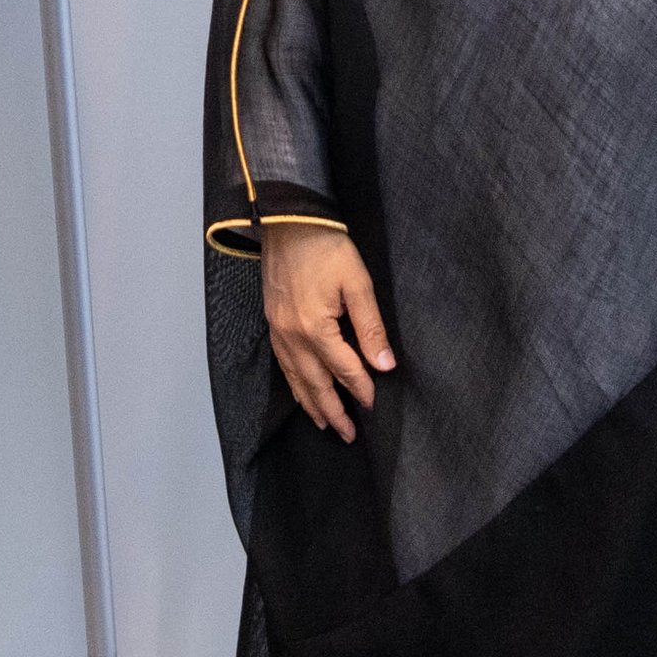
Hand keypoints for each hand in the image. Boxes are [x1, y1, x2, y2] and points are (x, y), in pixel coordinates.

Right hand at [261, 222, 395, 440]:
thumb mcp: (358, 283)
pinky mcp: (272, 321)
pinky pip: (282, 363)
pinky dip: (293, 383)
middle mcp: (292, 335)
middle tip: (347, 435)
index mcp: (315, 328)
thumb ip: (371, 327)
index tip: (372, 406)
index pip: (344, 369)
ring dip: (310, 403)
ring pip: (295, 378)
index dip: (360, 389)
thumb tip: (384, 365)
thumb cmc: (327, 247)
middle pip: (315, 383)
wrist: (289, 221)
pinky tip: (301, 389)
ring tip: (323, 423)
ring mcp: (278, 329)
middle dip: (332, 411)